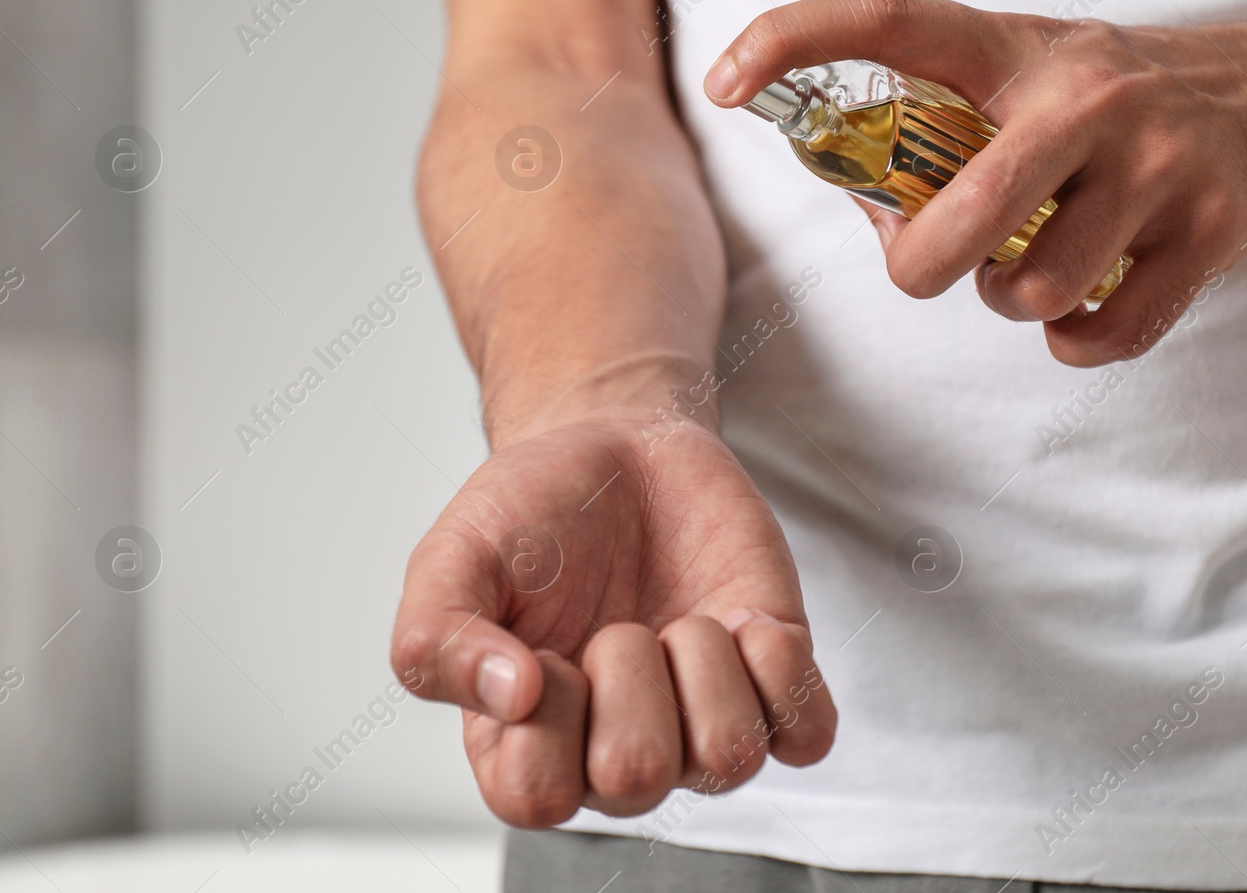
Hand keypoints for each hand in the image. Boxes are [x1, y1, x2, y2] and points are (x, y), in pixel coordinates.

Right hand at [389, 408, 836, 826]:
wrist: (619, 448)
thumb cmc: (531, 515)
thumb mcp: (451, 557)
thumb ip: (436, 639)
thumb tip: (512, 697)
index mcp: (526, 747)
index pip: (537, 797)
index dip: (544, 718)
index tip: (543, 649)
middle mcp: (616, 755)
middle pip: (637, 775)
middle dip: (625, 669)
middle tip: (614, 621)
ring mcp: (701, 725)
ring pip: (729, 757)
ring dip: (702, 662)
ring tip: (678, 619)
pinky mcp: (774, 685)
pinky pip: (809, 734)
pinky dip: (780, 666)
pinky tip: (742, 619)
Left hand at [705, 0, 1246, 366]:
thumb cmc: (1099, 105)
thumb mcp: (1018, 81)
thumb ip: (940, 127)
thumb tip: (859, 198)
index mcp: (1014, 49)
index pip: (890, 19)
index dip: (794, 38)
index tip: (722, 81)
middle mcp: (1089, 95)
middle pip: (965, 218)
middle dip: (924, 266)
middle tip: (935, 263)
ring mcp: (1159, 161)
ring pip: (1034, 290)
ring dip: (1013, 301)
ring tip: (1036, 265)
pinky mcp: (1211, 229)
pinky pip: (1103, 335)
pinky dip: (1075, 341)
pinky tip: (1084, 303)